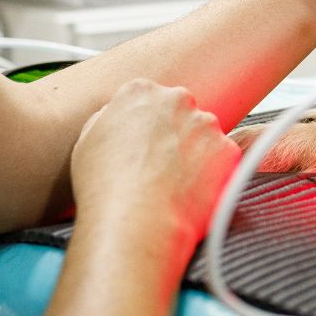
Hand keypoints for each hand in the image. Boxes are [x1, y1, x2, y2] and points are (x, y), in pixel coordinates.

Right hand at [71, 79, 240, 261]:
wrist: (135, 223)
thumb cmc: (105, 188)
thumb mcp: (88, 142)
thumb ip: (109, 118)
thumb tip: (123, 119)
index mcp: (140, 92)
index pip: (149, 98)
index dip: (146, 125)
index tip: (143, 145)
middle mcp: (177, 100)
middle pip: (180, 112)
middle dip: (175, 134)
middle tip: (159, 166)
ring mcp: (206, 123)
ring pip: (204, 135)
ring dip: (195, 153)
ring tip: (173, 184)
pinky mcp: (227, 148)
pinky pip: (222, 158)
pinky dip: (212, 174)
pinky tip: (190, 192)